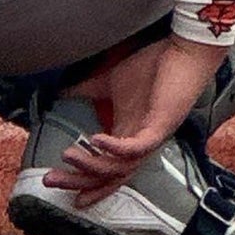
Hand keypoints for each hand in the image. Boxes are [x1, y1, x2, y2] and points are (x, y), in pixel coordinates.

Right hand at [42, 35, 226, 206]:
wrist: (184, 52)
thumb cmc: (153, 67)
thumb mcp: (111, 81)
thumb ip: (88, 90)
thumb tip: (61, 92)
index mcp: (126, 135)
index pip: (104, 167)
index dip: (81, 179)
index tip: (54, 181)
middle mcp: (137, 143)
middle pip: (106, 175)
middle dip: (77, 180)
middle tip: (50, 178)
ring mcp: (149, 138)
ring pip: (119, 167)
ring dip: (92, 165)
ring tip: (69, 156)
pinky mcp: (159, 127)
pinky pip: (136, 147)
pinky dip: (115, 148)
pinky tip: (96, 140)